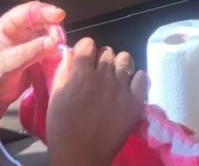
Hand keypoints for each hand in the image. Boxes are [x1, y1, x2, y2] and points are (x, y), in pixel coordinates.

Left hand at [0, 1, 66, 136]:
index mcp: (6, 26)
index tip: (60, 15)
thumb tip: (53, 42)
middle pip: (42, 21)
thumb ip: (28, 52)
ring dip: (56, 41)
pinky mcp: (34, 58)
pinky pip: (49, 50)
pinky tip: (59, 60)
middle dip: (53, 28)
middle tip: (60, 43)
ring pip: (48, 35)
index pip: (28, 11)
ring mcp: (27, 45)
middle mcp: (18, 32)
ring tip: (60, 53)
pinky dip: (55, 53)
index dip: (45, 11)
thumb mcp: (4, 65)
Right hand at [46, 37, 148, 165]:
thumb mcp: (55, 98)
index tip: (84, 60)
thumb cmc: (62, 129)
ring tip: (113, 80)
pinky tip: (128, 88)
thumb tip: (70, 52)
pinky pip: (142, 77)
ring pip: (125, 59)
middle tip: (97, 76)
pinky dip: (136, 80)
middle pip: (107, 51)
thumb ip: (63, 72)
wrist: (81, 157)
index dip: (85, 50)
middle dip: (101, 60)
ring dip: (118, 67)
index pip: (88, 43)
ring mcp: (122, 88)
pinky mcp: (136, 101)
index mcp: (82, 74)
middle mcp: (104, 76)